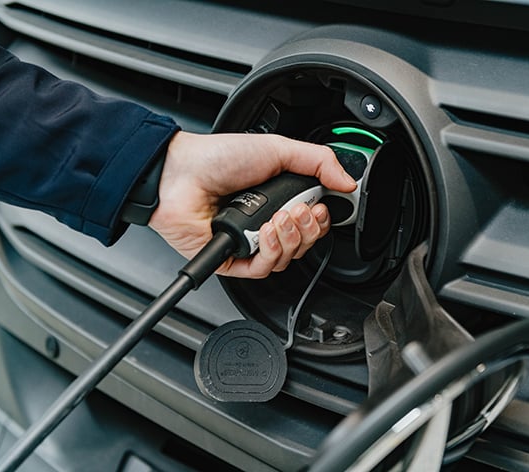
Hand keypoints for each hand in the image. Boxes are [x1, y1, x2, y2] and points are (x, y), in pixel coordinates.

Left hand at [149, 131, 356, 277]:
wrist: (181, 173)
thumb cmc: (219, 158)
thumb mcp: (278, 149)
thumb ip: (318, 161)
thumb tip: (347, 180)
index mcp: (279, 199)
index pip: (313, 222)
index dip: (323, 220)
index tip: (323, 207)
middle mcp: (266, 222)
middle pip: (305, 243)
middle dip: (309, 228)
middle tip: (301, 210)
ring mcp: (250, 242)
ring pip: (287, 258)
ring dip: (290, 237)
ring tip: (279, 216)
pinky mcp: (233, 259)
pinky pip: (263, 269)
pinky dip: (271, 251)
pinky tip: (266, 231)